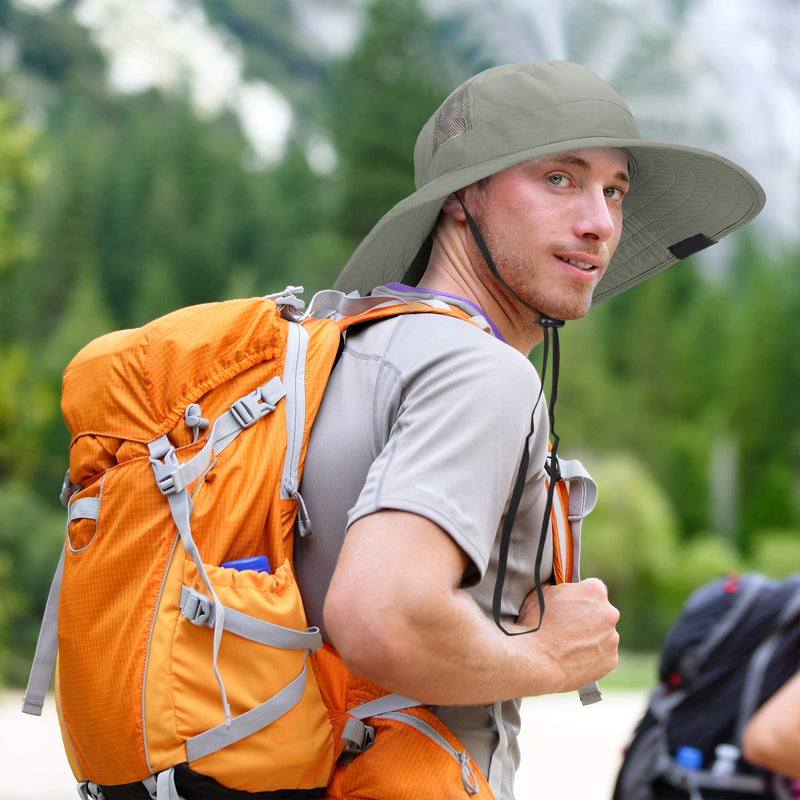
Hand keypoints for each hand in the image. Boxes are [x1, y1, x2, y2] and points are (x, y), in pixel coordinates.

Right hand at [517, 578, 619, 692]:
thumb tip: (562, 589)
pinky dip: (593, 656)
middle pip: (602, 612)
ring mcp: (612, 638)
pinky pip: (603, 655)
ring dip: (592, 637)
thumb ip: (561, 588)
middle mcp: (609, 613)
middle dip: (589, 618)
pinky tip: (575, 657)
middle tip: (569, 626)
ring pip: (604, 635)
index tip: (571, 605)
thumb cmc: (536, 624)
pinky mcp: (611, 660)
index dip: (580, 597)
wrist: (537, 660)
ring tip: (569, 645)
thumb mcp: (543, 593)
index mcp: (594, 591)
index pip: (593, 588)